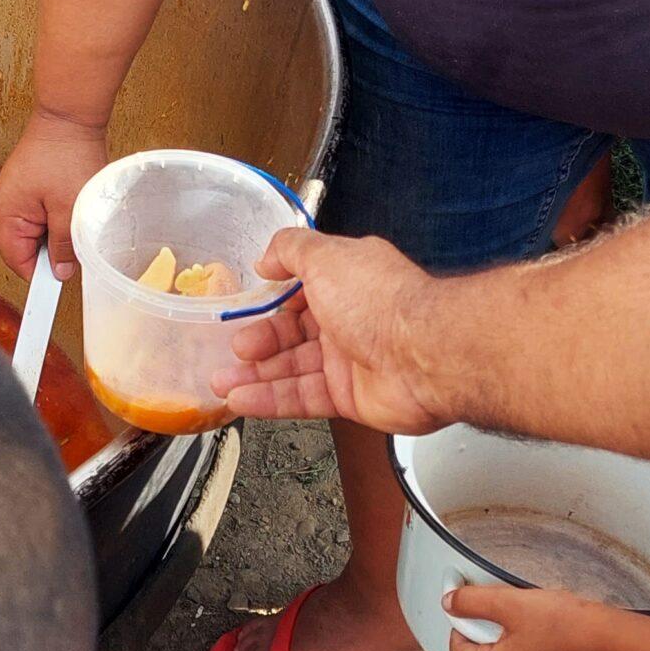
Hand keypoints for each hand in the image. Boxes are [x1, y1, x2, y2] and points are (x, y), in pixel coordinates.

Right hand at [0, 110, 107, 277]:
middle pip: (24, 245)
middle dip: (50, 251)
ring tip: (76, 219)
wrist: (70, 115)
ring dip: (56, 233)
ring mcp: (19, 192)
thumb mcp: (71, 210)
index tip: (55, 289)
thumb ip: (64, 245)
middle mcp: (8, 202)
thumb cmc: (67, 155)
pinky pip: (42, 213)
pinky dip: (58, 217)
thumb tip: (62, 271)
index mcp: (9, 211)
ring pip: (36, 229)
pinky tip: (74, 208)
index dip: (37, 275)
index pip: (15, 258)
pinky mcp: (32, 183)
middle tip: (75, 248)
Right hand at [210, 228, 445, 432]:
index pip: (297, 293)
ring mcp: (349, 362)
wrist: (428, 355)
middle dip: (257, 343)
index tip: (244, 307)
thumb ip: (290, 250)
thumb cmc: (383, 302)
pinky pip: (302, 399)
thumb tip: (266, 258)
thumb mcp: (326, 256)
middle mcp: (348, 320)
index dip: (270, 302)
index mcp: (345, 282)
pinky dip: (270, 400)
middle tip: (232, 350)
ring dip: (254, 376)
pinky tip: (243, 400)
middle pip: (290, 335)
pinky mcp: (350, 398)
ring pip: (291, 369)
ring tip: (221, 380)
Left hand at [444, 585, 649, 650]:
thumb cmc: (567, 626)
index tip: (467, 610)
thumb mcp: (509, 602)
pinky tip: (545, 636)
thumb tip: (451, 602)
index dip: (459, 626)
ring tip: (528, 623)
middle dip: (487, 634)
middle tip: (503, 613)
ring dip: (510, 644)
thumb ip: (472, 601)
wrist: (610, 639)